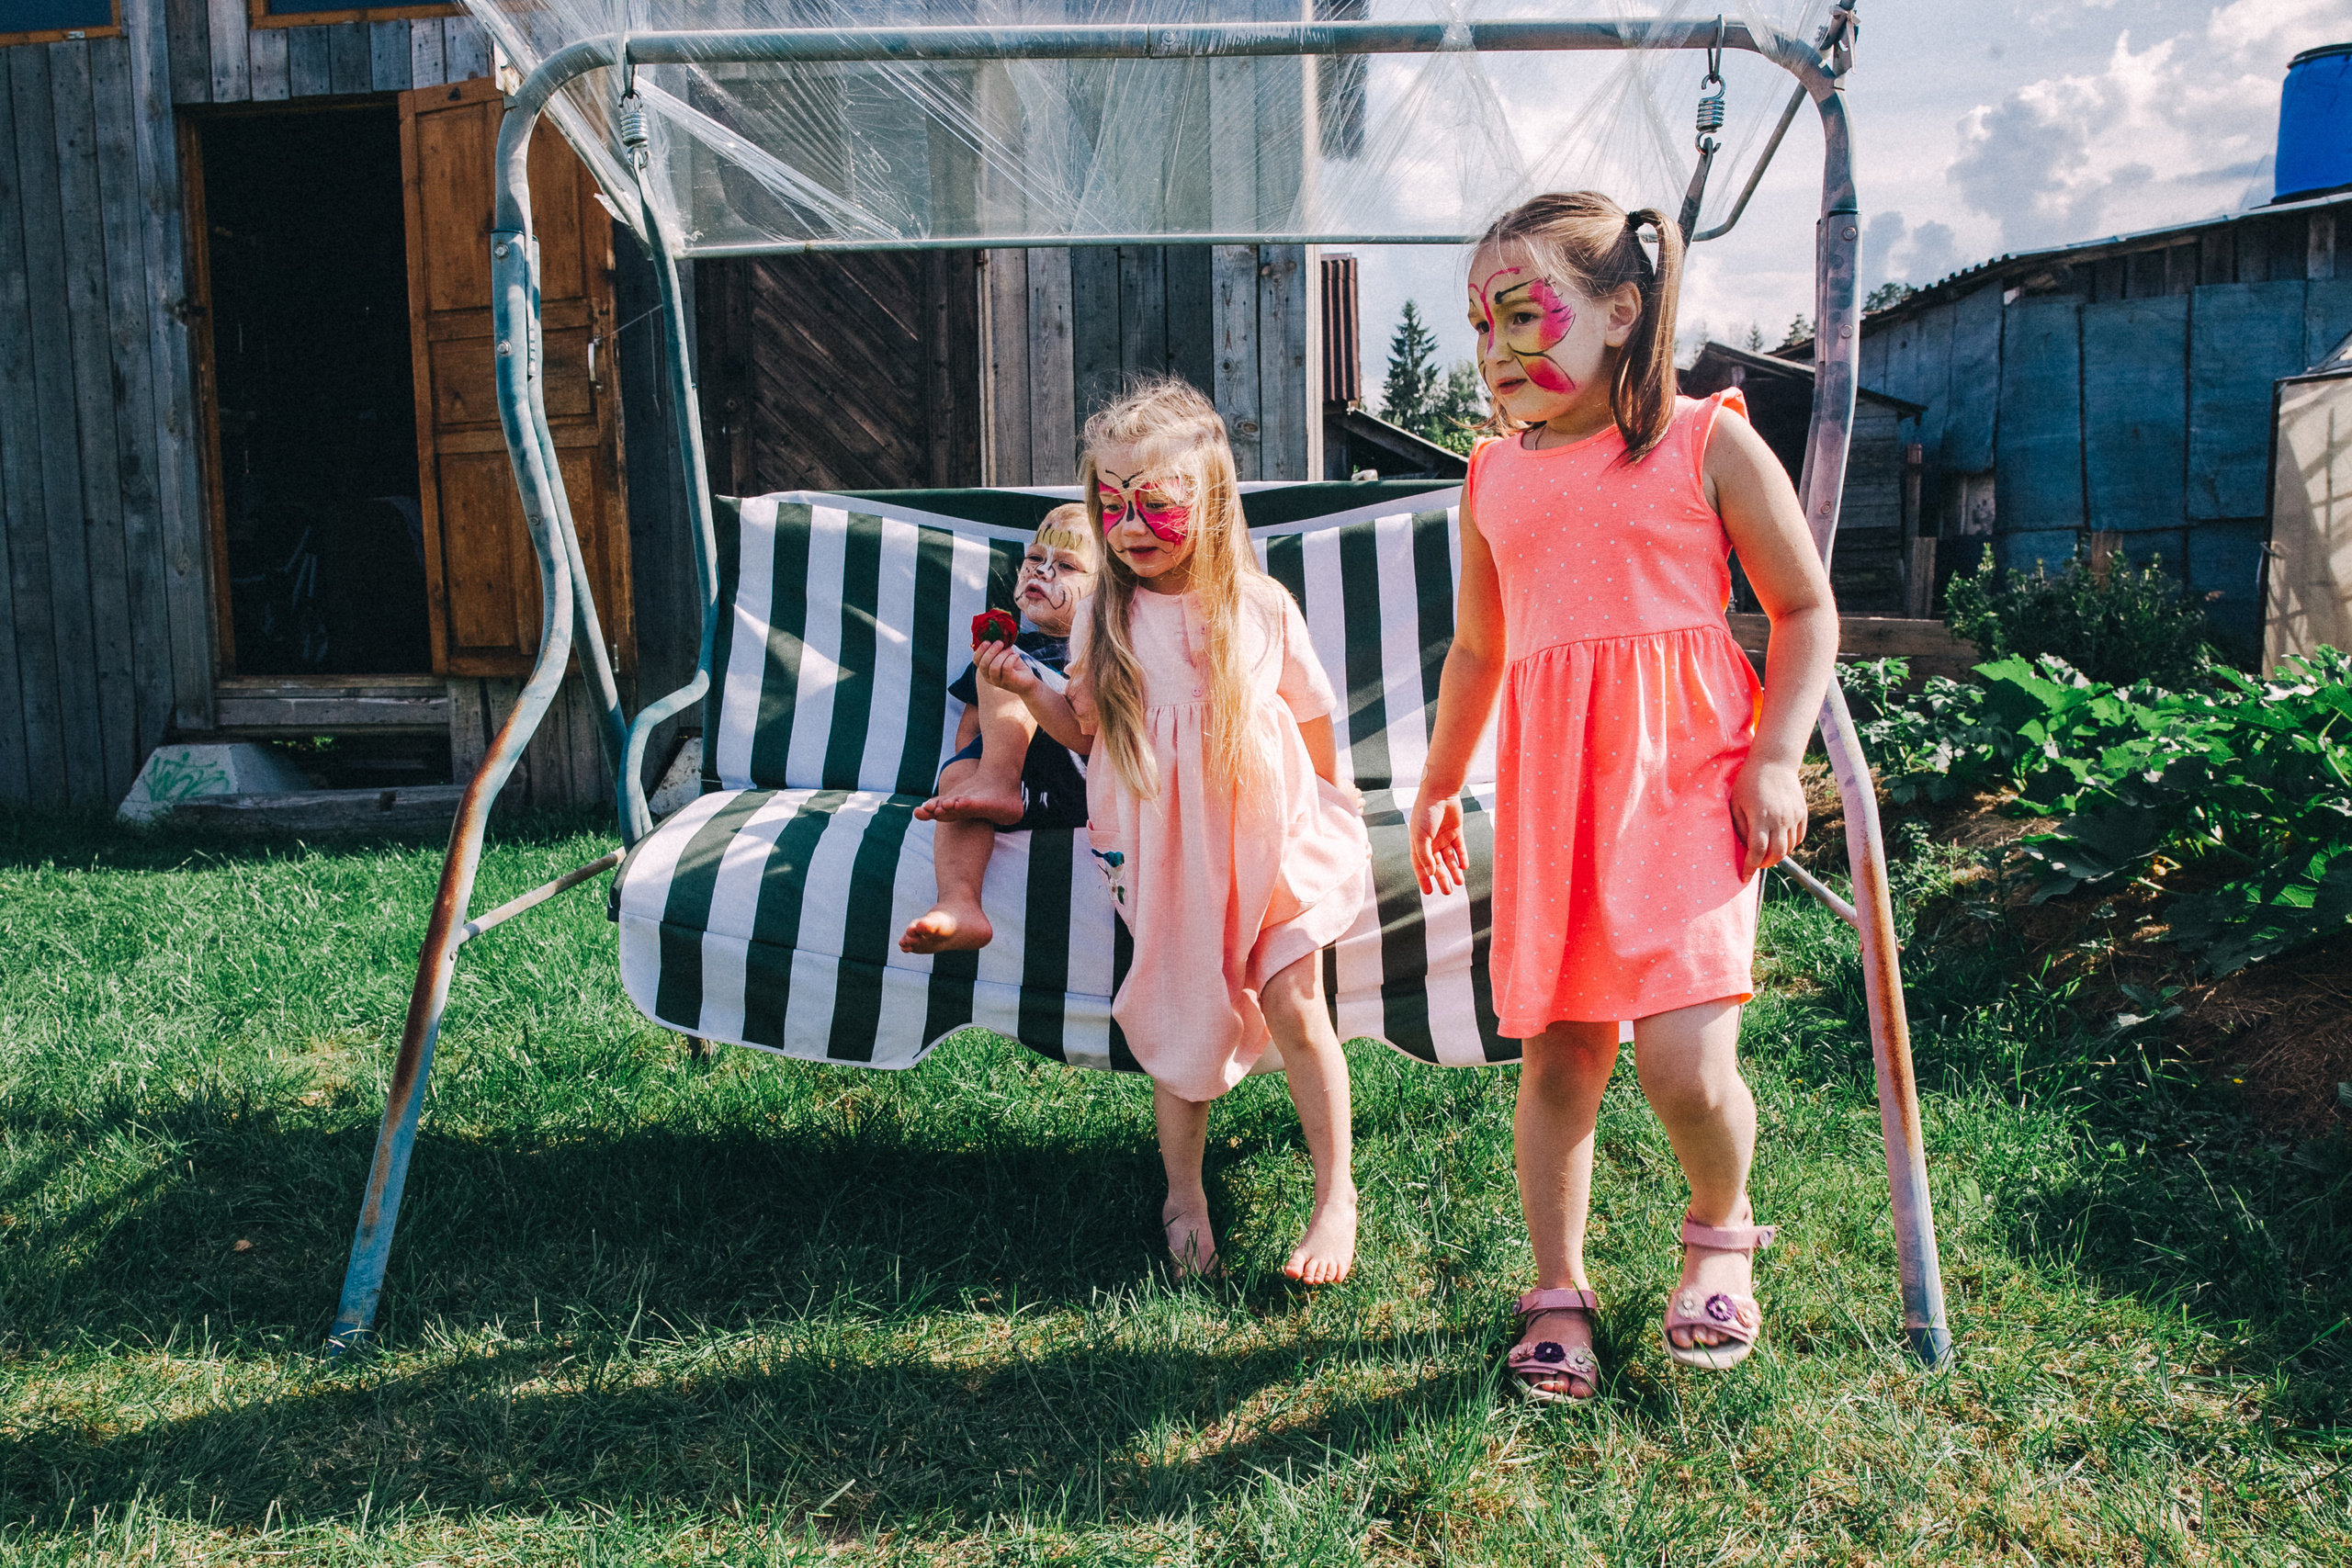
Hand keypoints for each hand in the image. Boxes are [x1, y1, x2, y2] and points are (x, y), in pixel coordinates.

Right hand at [972, 639, 1038, 696]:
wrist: (1027, 681)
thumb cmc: (1014, 666)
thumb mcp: (1004, 655)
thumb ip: (998, 647)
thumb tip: (996, 633)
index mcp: (985, 670)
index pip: (976, 660)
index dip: (980, 650)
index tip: (988, 641)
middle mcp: (989, 677)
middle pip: (984, 664)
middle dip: (992, 651)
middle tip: (1001, 642)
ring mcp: (998, 682)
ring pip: (994, 666)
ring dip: (1003, 655)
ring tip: (1010, 650)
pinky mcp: (1009, 682)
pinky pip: (1006, 668)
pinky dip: (1011, 659)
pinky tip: (1016, 655)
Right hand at [1408, 783, 1466, 895]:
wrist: (1440, 792)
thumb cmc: (1425, 812)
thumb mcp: (1421, 835)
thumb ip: (1424, 855)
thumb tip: (1430, 873)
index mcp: (1418, 844)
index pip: (1420, 866)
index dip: (1423, 879)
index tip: (1428, 893)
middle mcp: (1431, 842)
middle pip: (1437, 865)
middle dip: (1442, 879)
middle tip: (1447, 892)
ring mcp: (1443, 837)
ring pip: (1449, 859)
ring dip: (1454, 870)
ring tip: (1460, 883)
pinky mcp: (1456, 831)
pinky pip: (1459, 848)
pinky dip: (1462, 857)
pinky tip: (1465, 867)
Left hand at [1730, 757, 1807, 874]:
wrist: (1774, 762)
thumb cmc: (1748, 782)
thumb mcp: (1736, 803)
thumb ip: (1740, 827)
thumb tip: (1744, 849)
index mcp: (1760, 816)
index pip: (1757, 850)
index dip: (1750, 867)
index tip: (1744, 876)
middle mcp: (1779, 818)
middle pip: (1776, 853)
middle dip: (1765, 864)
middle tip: (1756, 865)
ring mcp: (1793, 816)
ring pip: (1789, 847)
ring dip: (1777, 855)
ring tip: (1766, 854)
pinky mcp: (1802, 813)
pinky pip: (1798, 837)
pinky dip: (1789, 845)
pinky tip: (1779, 843)